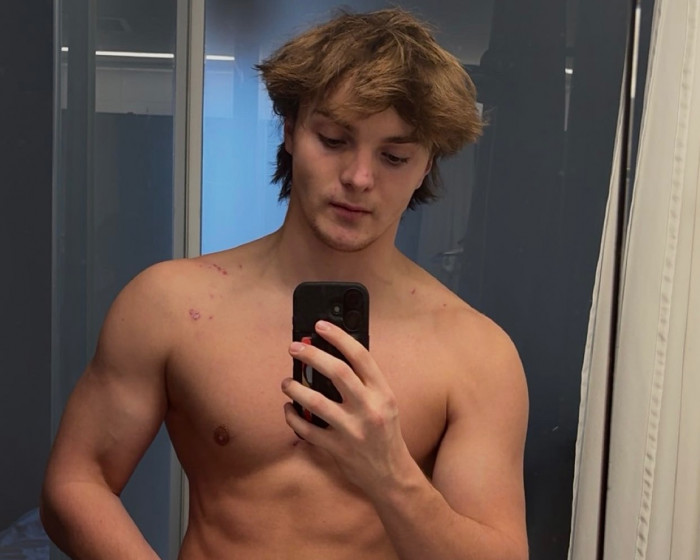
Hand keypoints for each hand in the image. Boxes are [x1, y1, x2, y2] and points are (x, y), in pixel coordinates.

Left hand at [281, 320, 413, 492]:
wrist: (390, 474)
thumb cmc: (384, 432)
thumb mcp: (384, 402)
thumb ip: (364, 382)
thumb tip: (332, 355)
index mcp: (382, 392)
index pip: (360, 356)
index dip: (338, 337)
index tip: (320, 326)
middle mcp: (369, 408)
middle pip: (337, 372)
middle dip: (311, 356)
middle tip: (294, 348)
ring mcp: (352, 430)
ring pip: (315, 402)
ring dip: (295, 388)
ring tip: (286, 382)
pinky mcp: (337, 448)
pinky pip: (306, 429)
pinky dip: (292, 417)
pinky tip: (288, 408)